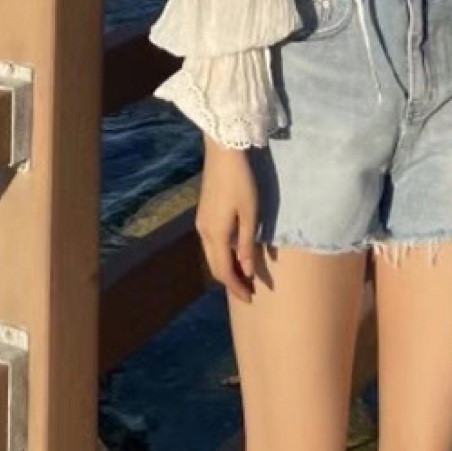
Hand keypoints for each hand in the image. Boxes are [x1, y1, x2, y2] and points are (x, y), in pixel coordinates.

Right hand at [195, 140, 260, 302]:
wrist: (223, 152)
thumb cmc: (241, 182)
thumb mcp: (250, 214)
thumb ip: (247, 244)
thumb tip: (246, 271)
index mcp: (215, 235)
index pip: (224, 271)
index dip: (236, 287)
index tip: (250, 298)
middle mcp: (203, 232)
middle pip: (215, 266)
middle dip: (230, 281)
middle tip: (249, 291)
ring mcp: (201, 222)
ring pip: (211, 255)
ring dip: (226, 268)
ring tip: (244, 274)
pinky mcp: (203, 214)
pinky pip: (211, 244)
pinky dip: (222, 255)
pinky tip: (234, 253)